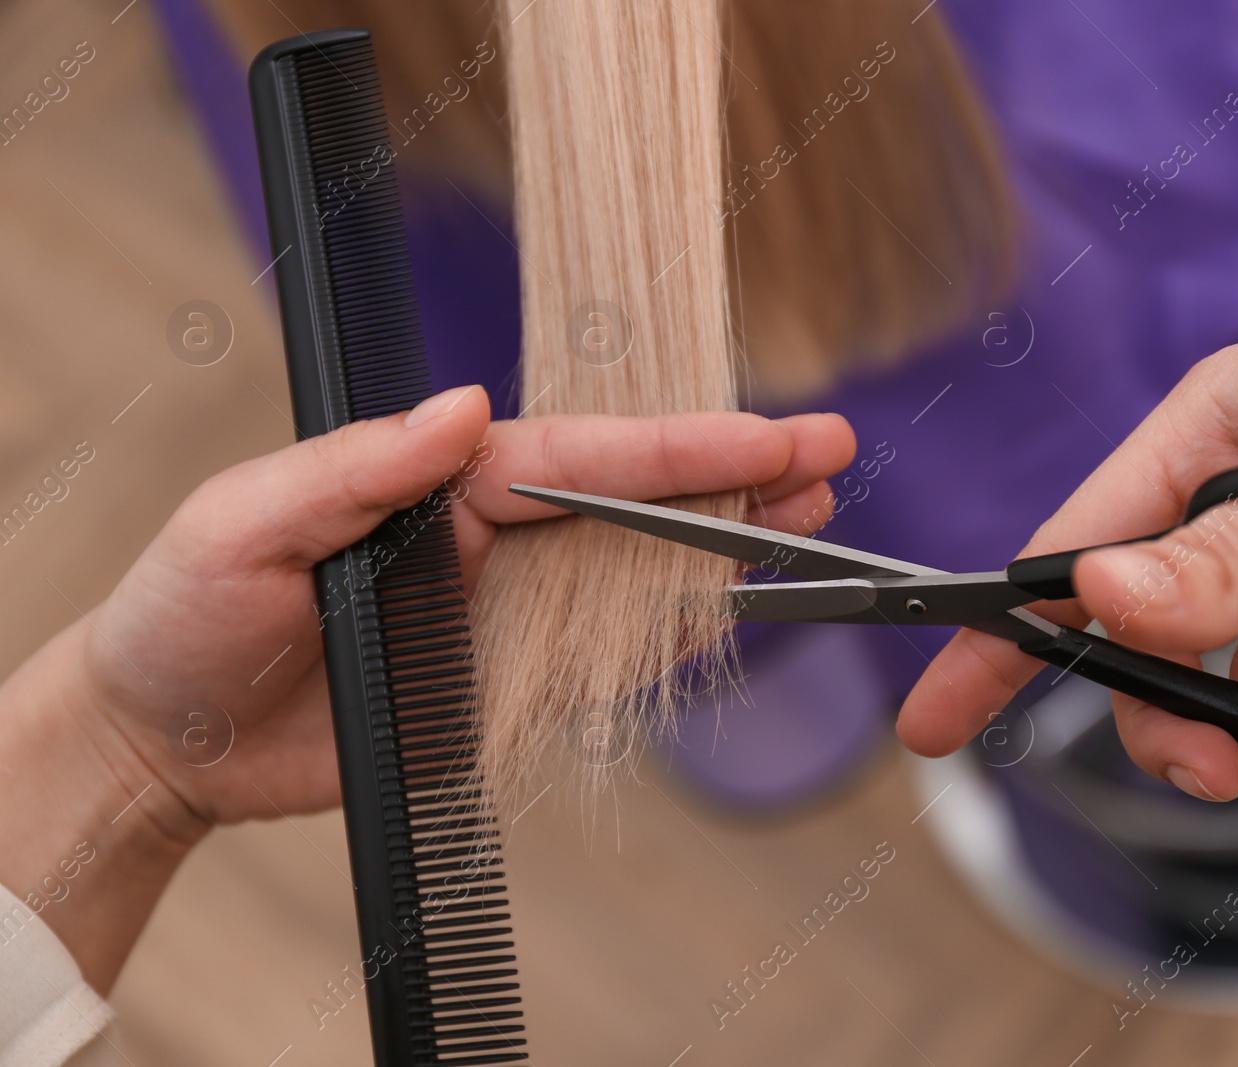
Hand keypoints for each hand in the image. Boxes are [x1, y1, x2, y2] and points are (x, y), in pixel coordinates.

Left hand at [0, 384, 854, 989]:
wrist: (165, 744)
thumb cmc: (183, 617)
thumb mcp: (245, 524)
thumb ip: (357, 469)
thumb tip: (464, 407)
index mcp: (439, 483)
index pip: (581, 457)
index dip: (680, 448)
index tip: (767, 438)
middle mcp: (484, 538)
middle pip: (632, 503)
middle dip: (732, 481)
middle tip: (827, 460)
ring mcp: (499, 611)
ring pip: (631, 574)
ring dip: (718, 549)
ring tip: (806, 523)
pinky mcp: (497, 685)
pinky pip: (598, 661)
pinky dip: (664, 638)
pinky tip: (725, 612)